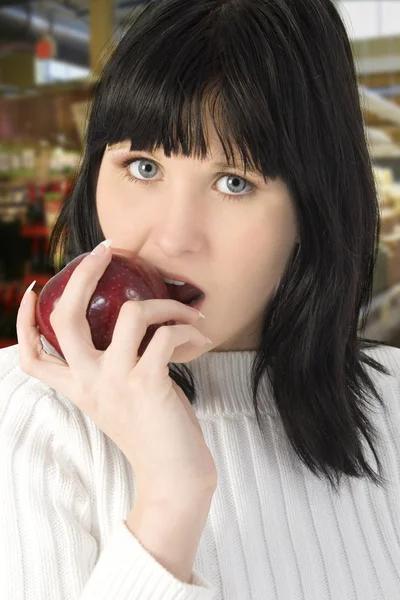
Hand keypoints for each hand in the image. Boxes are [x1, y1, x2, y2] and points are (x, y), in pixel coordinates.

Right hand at [16, 244, 217, 502]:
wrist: (173, 478)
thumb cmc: (152, 432)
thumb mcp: (120, 399)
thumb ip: (113, 367)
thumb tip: (134, 321)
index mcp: (78, 388)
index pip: (33, 356)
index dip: (24, 321)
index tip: (35, 290)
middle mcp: (89, 382)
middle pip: (66, 318)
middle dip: (82, 275)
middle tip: (103, 251)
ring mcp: (116, 382)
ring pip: (130, 313)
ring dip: (166, 303)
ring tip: (187, 311)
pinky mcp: (147, 384)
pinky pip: (166, 334)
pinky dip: (187, 327)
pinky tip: (200, 336)